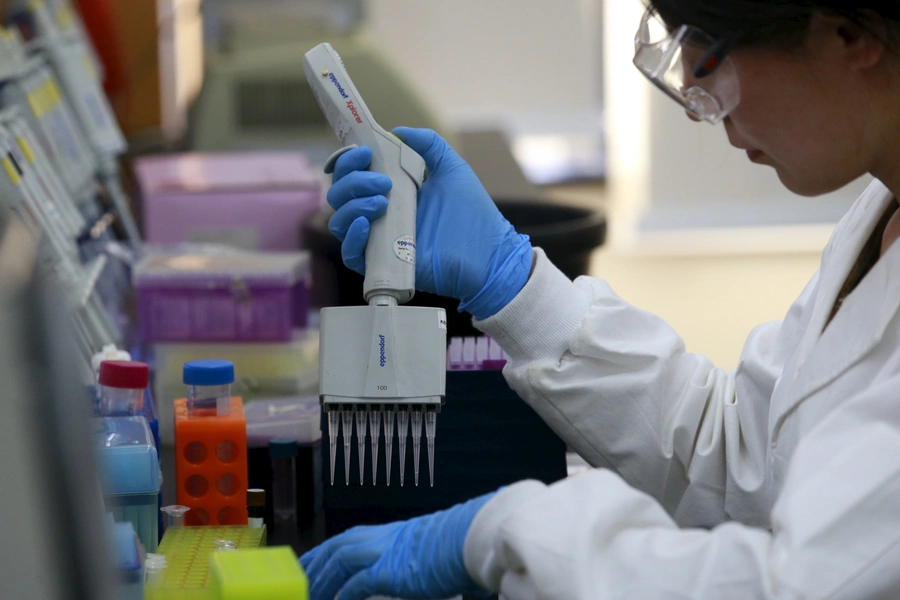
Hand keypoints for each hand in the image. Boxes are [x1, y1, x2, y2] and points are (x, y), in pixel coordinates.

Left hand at [299, 493, 493, 599]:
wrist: (470, 540)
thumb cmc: (455, 547)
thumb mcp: (423, 550)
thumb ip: (406, 559)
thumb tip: (402, 571)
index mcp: (389, 533)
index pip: (346, 538)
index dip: (325, 551)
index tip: (310, 562)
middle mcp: (381, 538)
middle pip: (336, 547)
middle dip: (315, 564)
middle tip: (300, 579)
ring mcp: (384, 551)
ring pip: (340, 560)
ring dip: (322, 578)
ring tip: (310, 593)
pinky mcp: (388, 570)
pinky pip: (357, 583)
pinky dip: (344, 593)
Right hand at [326, 128, 532, 319]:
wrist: (488, 252)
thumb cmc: (473, 214)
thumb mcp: (451, 169)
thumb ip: (429, 145)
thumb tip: (399, 131)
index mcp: (390, 190)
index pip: (352, 174)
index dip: (349, 161)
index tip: (366, 153)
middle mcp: (378, 214)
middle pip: (340, 196)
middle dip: (353, 181)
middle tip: (383, 181)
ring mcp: (379, 240)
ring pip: (339, 222)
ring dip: (352, 205)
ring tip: (382, 202)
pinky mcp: (382, 264)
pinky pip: (350, 254)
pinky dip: (352, 237)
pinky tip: (366, 224)